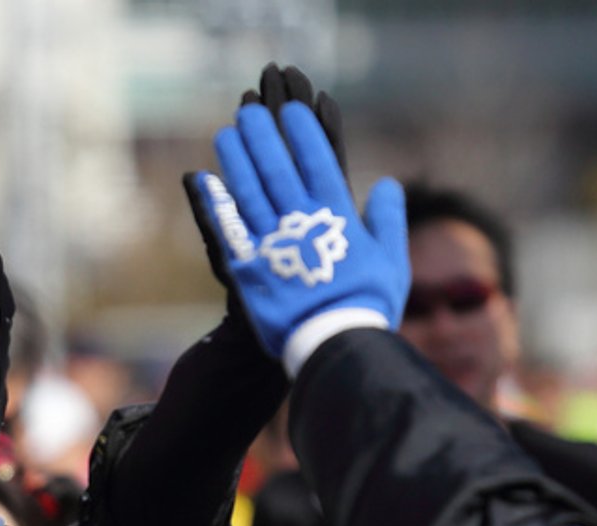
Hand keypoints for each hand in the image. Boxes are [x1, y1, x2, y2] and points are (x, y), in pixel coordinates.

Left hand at [193, 100, 407, 370]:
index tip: (292, 111)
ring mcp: (272, 240)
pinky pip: (228, 227)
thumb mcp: (391, 259)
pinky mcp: (249, 265)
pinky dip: (216, 201)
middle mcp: (301, 219)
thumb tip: (387, 184)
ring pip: (249, 188)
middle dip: (262, 135)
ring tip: (226, 133)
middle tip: (249, 110)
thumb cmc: (367, 304)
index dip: (303, 132)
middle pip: (276, 166)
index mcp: (337, 215)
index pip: (318, 160)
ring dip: (236, 158)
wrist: (334, 344)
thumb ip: (387, 219)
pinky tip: (205, 180)